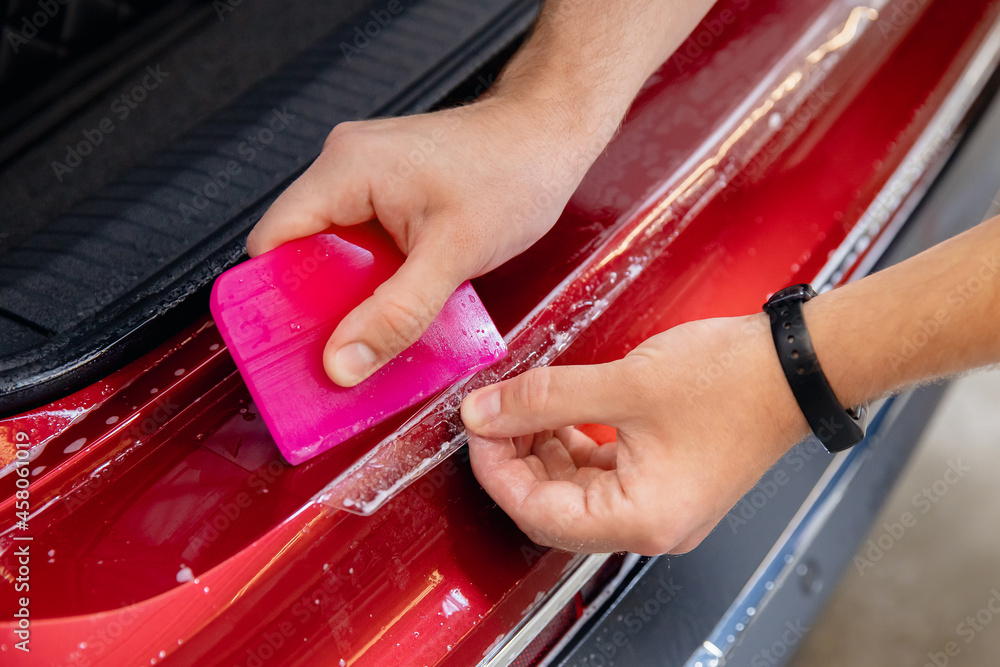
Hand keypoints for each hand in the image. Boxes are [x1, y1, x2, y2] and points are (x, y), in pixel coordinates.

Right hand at [247, 97, 593, 385]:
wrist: (551, 134)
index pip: (273, 240)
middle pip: (300, 251)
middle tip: (336, 352)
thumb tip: (344, 360)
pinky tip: (396, 306)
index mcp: (345, 168)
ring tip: (371, 333)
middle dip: (317, 304)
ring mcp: (367, 178)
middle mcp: (346, 166)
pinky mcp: (390, 191)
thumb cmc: (513, 171)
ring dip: (351, 295)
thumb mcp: (453, 255)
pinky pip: (362, 244)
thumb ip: (395, 314)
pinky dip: (375, 280)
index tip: (288, 343)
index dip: (273, 296)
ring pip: (334, 252)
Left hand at [460, 314, 810, 554]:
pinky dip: (571, 443)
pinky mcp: (663, 476)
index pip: (538, 513)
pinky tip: (556, 411)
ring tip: (521, 405)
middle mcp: (650, 523)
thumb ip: (544, 398)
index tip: (475, 429)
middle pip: (552, 506)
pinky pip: (599, 471)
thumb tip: (485, 411)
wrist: (801, 364)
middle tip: (491, 413)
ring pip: (573, 489)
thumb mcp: (625, 384)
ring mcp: (657, 501)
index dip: (496, 470)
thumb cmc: (736, 380)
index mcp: (643, 518)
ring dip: (541, 449)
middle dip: (515, 458)